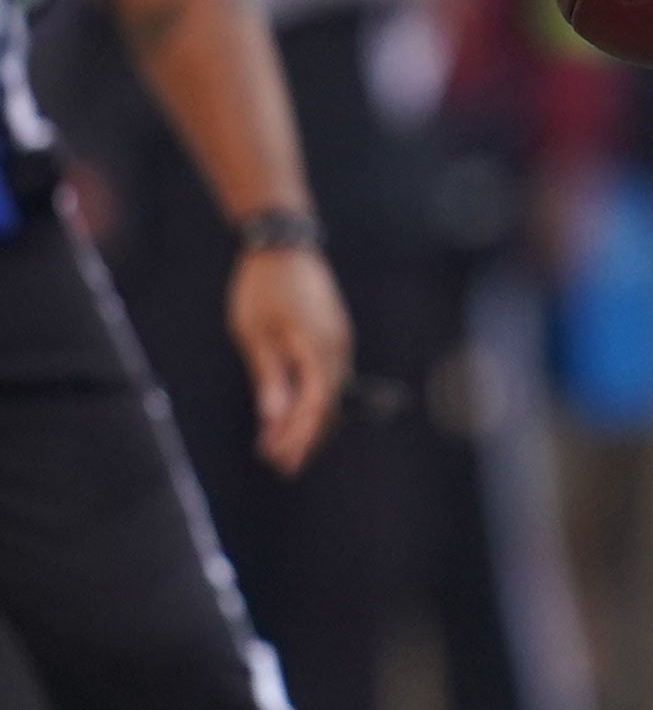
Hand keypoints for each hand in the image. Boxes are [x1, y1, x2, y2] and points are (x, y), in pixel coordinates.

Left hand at [226, 244, 349, 473]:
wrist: (285, 245)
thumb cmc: (263, 287)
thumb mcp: (254, 334)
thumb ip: (268, 377)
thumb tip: (275, 418)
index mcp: (319, 350)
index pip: (314, 406)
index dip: (297, 436)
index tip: (276, 459)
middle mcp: (339, 350)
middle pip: (328, 407)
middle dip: (305, 438)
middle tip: (280, 465)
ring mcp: (341, 342)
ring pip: (330, 394)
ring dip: (309, 421)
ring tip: (282, 445)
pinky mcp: (334, 337)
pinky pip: (328, 377)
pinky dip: (313, 399)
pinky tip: (293, 410)